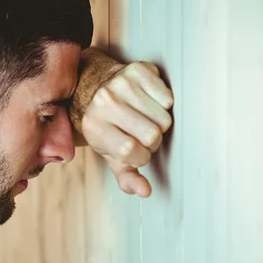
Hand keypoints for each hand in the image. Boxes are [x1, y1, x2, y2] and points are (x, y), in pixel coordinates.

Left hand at [81, 61, 173, 196]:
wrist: (96, 86)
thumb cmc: (108, 125)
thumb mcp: (111, 153)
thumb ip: (126, 176)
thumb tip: (145, 191)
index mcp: (94, 127)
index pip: (132, 151)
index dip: (141, 155)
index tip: (137, 150)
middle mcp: (105, 102)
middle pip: (151, 135)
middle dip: (152, 140)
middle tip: (141, 132)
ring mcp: (121, 84)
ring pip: (163, 117)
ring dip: (160, 122)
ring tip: (145, 117)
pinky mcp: (137, 70)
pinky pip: (167, 97)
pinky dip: (164, 104)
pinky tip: (150, 102)